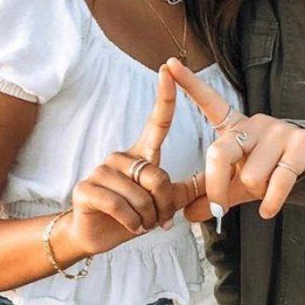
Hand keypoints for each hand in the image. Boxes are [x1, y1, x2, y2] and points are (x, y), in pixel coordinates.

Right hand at [59, 65, 200, 257]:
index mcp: (142, 154)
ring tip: (140, 222)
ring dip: (147, 218)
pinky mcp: (86, 189)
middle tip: (157, 220)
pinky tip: (129, 227)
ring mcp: (101, 170)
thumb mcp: (166, 201)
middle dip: (163, 206)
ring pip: (141, 196)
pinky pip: (120, 206)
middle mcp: (121, 157)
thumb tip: (218, 177)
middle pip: (158, 177)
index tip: (167, 69)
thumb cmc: (133, 215)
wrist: (96, 235)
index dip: (164, 97)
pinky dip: (131, 223)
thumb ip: (189, 188)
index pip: (156, 122)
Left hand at [166, 58, 304, 221]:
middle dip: (216, 186)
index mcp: (234, 127)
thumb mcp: (235, 182)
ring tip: (266, 187)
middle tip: (218, 207)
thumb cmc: (267, 170)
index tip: (169, 65)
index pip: (209, 102)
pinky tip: (268, 210)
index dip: (189, 84)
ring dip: (256, 192)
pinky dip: (270, 203)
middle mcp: (254, 124)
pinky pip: (277, 183)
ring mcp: (278, 133)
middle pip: (220, 153)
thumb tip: (186, 213)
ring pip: (250, 176)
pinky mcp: (299, 146)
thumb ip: (211, 195)